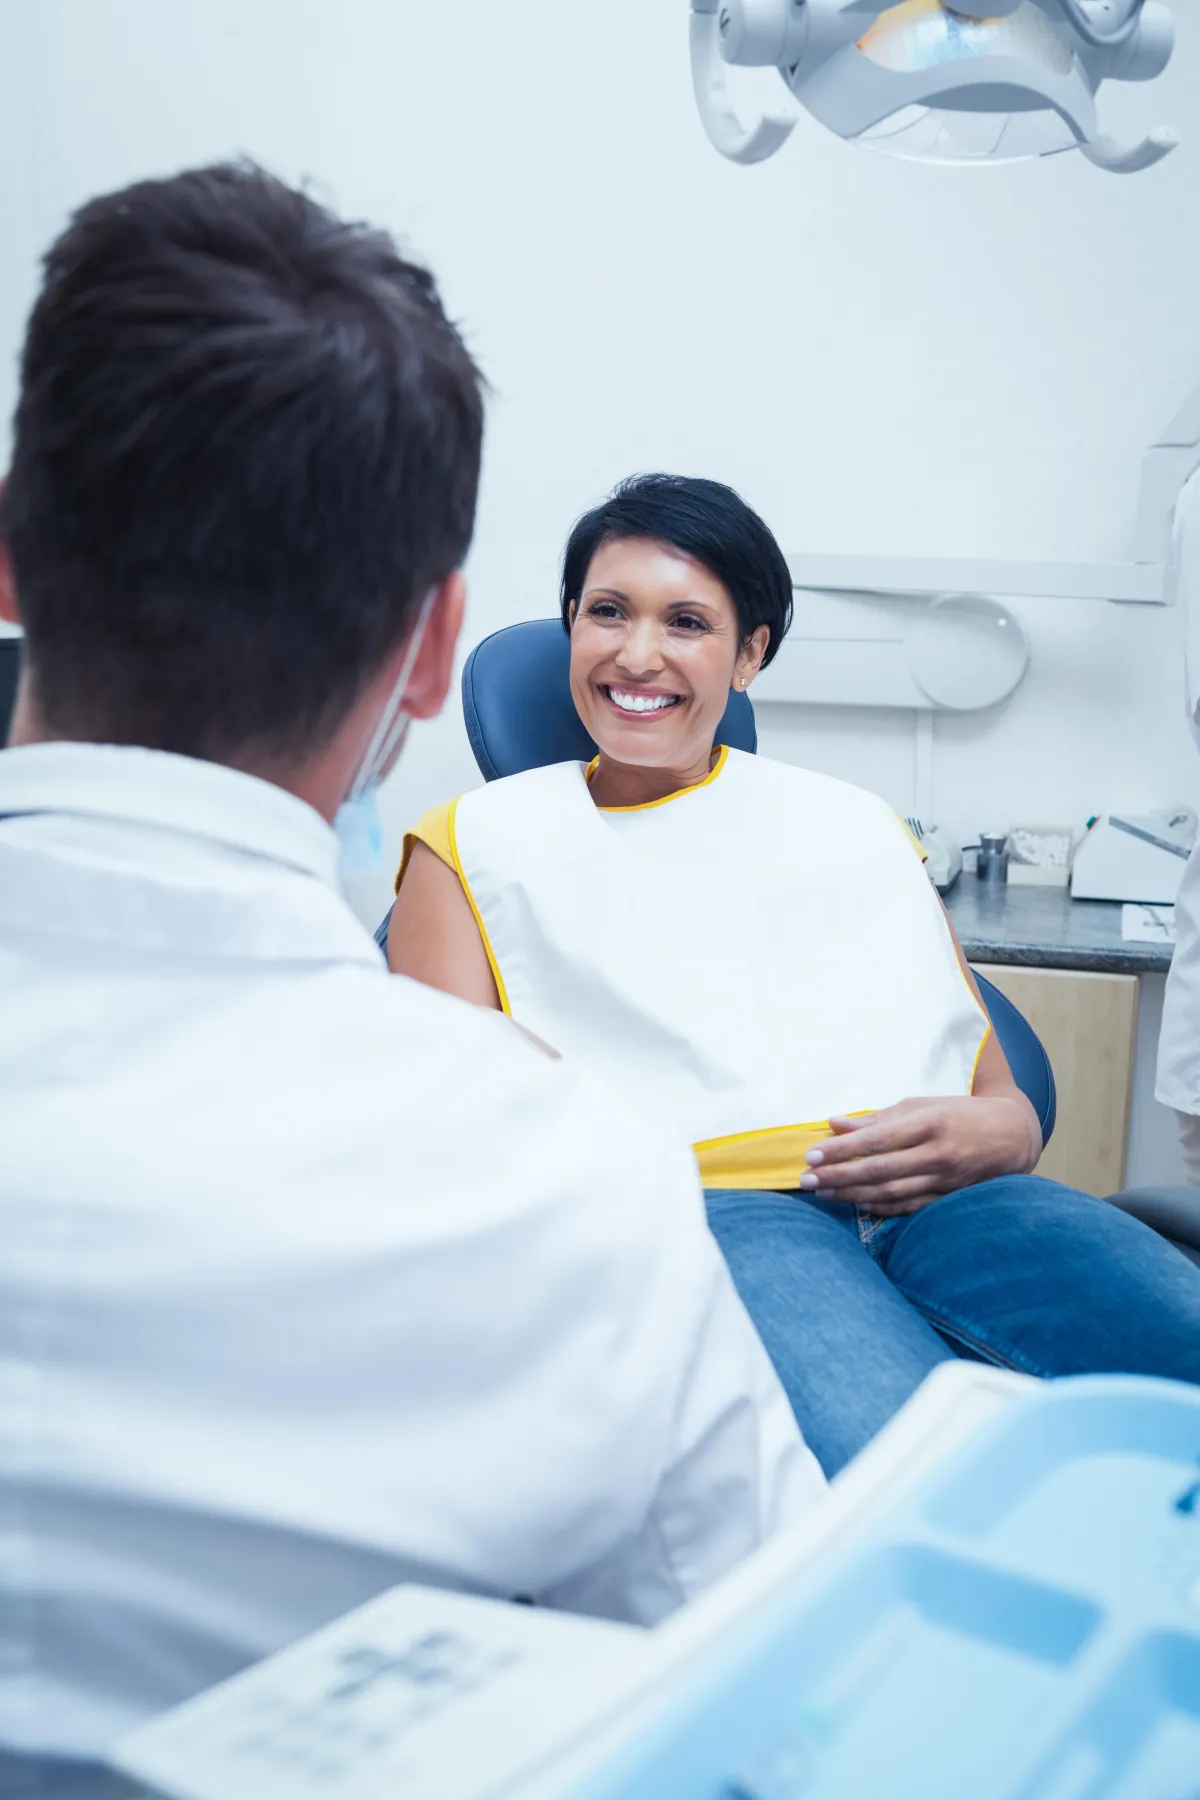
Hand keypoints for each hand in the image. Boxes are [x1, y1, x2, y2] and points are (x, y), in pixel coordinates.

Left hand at [798, 1096, 1041, 1216]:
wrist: (1010, 1136)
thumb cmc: (958, 1114)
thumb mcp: (920, 1105)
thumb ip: (877, 1118)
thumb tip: (834, 1123)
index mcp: (929, 1123)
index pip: (877, 1139)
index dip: (842, 1149)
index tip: (812, 1155)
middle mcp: (937, 1153)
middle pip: (879, 1169)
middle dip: (838, 1175)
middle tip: (806, 1180)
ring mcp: (944, 1179)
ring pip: (890, 1192)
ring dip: (852, 1194)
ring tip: (823, 1192)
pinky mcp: (947, 1197)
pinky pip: (908, 1207)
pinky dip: (879, 1207)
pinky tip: (855, 1204)